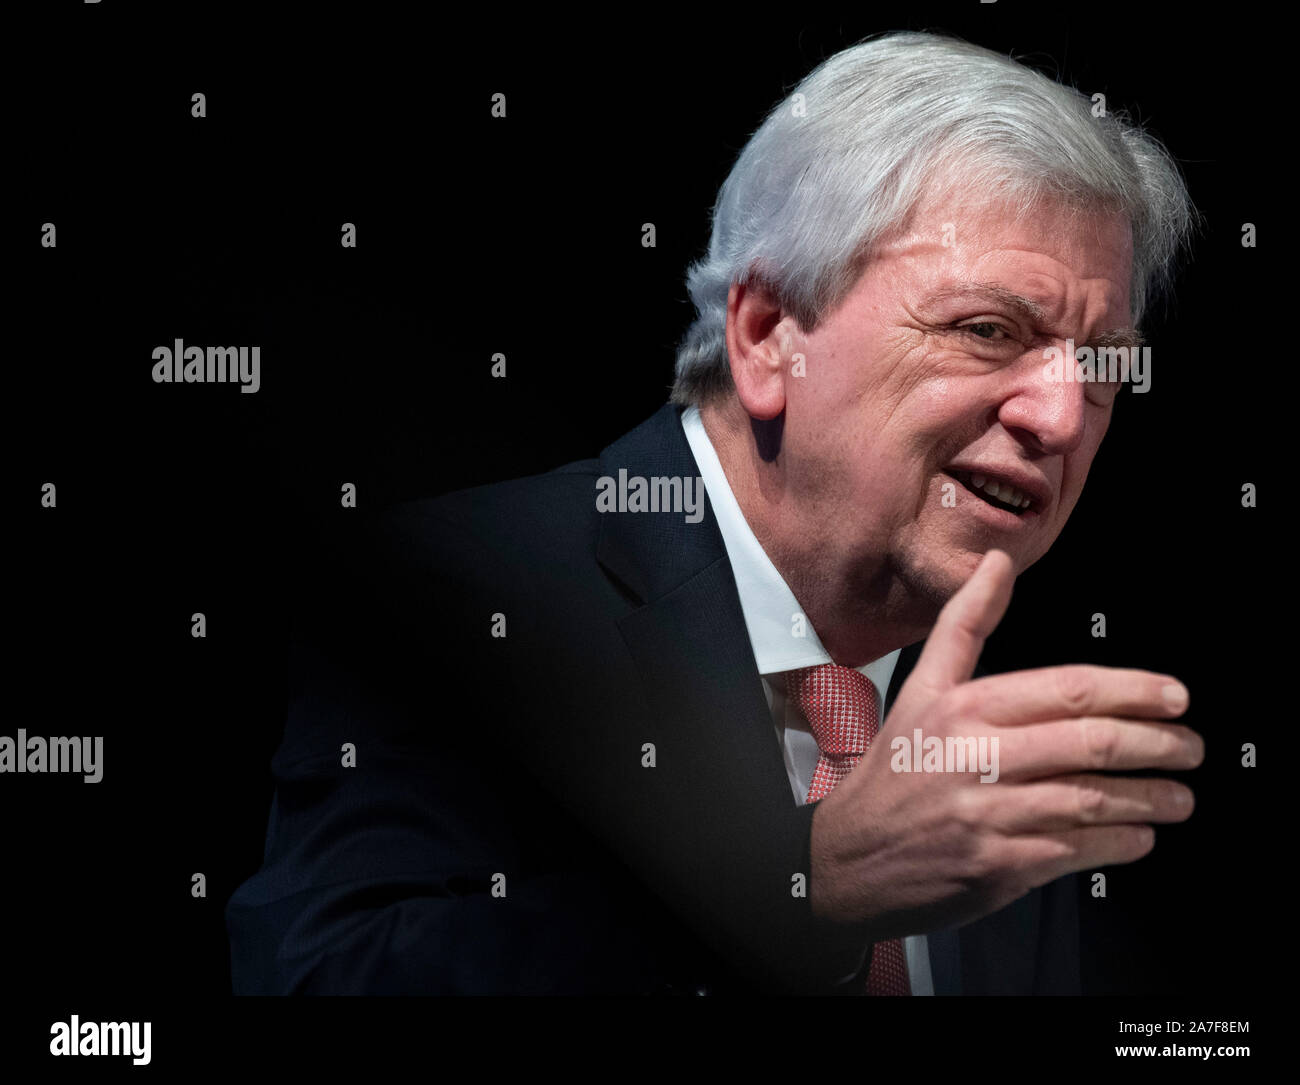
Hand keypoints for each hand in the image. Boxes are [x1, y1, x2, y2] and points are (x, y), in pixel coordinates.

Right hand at [809, 549, 1202, 934]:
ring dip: (1150, 799)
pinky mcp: (996, 867)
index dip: (1132, 691)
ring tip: (1177, 797)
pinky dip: (1119, 844)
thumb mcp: (920, 688)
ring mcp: (987, 815)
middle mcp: (976, 758)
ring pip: (1092, 800)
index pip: (1066, 690)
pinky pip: (1077, 851)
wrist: (849, 857)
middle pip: (1090, 743)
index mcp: (962, 708)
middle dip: (1158, 745)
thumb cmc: (893, 772)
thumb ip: (966, 624)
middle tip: (1191, 747)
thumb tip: (997, 562)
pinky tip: (1138, 837)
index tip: (1174, 696)